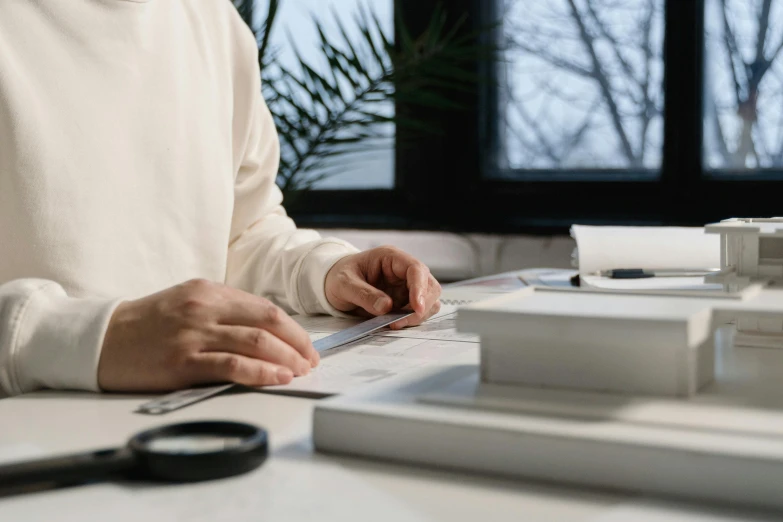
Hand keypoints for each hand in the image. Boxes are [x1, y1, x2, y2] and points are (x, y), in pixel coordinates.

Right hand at [98, 279, 317, 391]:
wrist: (101, 339)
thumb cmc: (148, 325)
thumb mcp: (188, 304)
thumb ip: (224, 313)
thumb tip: (266, 333)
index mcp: (209, 291)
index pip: (265, 308)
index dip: (293, 329)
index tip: (307, 346)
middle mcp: (205, 308)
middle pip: (268, 322)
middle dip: (297, 344)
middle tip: (311, 362)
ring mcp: (194, 333)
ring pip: (256, 342)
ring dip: (286, 359)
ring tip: (300, 372)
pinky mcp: (182, 361)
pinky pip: (233, 366)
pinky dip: (261, 372)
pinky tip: (278, 379)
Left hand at [324, 246, 441, 328]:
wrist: (331, 283)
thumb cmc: (337, 276)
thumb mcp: (344, 284)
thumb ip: (364, 295)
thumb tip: (386, 307)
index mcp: (390, 257)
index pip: (416, 269)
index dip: (420, 288)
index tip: (417, 308)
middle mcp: (403, 270)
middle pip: (429, 285)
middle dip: (421, 306)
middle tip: (400, 322)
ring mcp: (406, 286)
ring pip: (429, 300)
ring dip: (418, 315)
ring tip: (394, 324)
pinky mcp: (404, 300)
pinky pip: (418, 311)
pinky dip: (412, 319)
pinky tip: (394, 323)